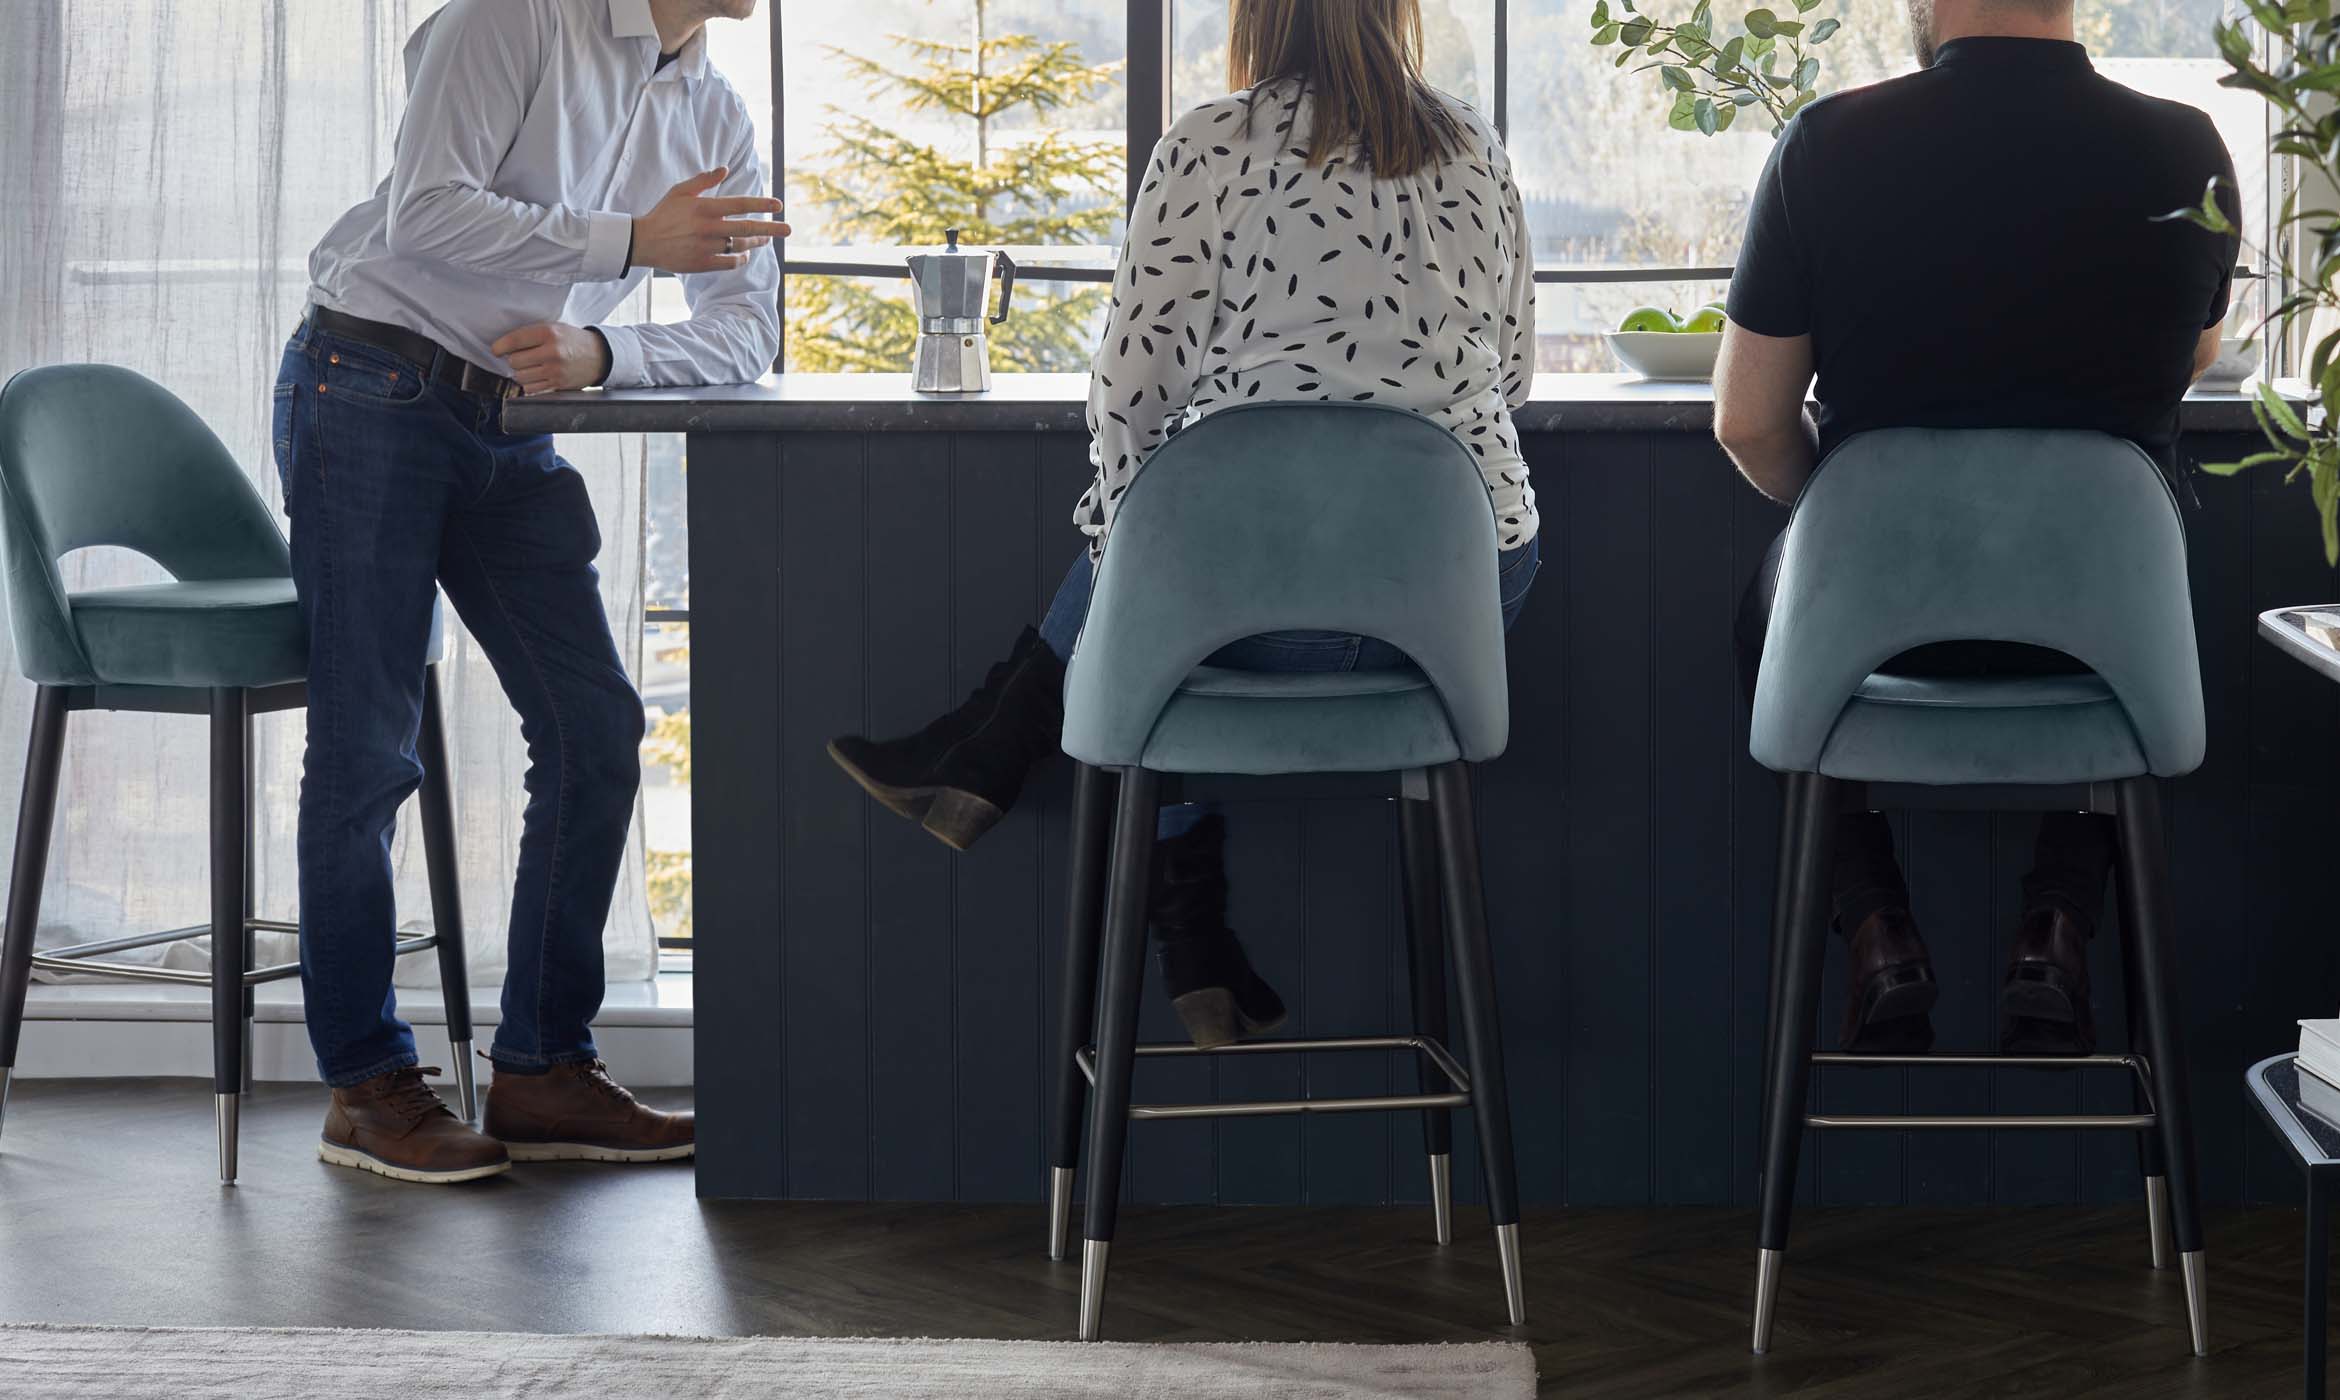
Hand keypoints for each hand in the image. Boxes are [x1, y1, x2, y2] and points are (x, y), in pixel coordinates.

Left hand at [491, 321, 611, 394]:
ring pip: (520, 377)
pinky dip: (528, 385)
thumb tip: (504, 347)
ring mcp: (555, 371)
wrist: (599, 356)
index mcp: (548, 333)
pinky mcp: (557, 385)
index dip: (500, 346)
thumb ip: (531, 335)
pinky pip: (530, 389)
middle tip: (520, 358)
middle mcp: (552, 352)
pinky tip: (535, 377)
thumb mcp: (554, 328)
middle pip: (514, 361)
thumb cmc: (572, 340)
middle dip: (513, 360)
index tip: (496, 350)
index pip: (514, 340)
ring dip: (520, 373)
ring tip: (529, 367)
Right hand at [631, 167, 787, 273]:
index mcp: (705, 208)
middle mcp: (708, 228)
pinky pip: (730, 263)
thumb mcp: (681, 191)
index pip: (740, 204)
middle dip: (771, 228)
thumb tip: (725, 169)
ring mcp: (706, 247)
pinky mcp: (702, 264)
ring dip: (756, 242)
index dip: (761, 203)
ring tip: (767, 239)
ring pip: (740, 245)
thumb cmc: (664, 213)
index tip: (779, 204)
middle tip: (789, 229)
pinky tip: (746, 253)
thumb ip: (704, 181)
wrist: (644, 241)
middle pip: (747, 227)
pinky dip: (740, 258)